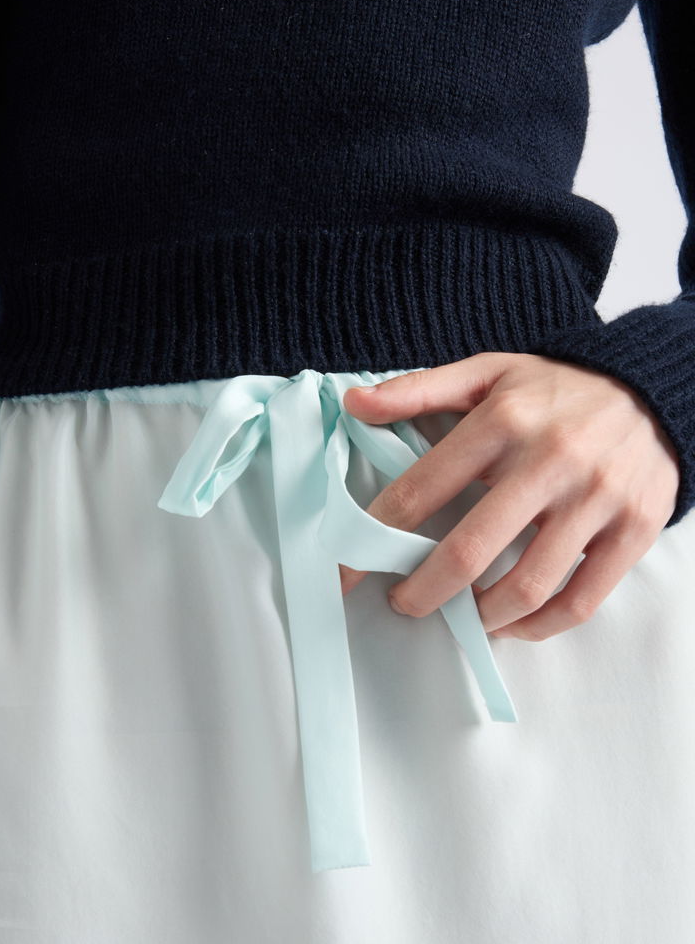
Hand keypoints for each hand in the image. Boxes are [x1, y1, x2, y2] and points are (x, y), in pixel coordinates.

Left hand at [339, 352, 680, 640]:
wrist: (652, 387)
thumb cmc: (556, 388)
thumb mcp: (487, 372)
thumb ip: (419, 390)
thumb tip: (353, 403)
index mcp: (503, 419)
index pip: (421, 489)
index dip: (373, 536)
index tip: (346, 569)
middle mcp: (550, 459)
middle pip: (469, 551)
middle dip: (421, 592)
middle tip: (402, 602)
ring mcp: (596, 498)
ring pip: (527, 586)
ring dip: (480, 616)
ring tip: (459, 613)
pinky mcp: (634, 529)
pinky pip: (581, 601)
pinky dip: (537, 627)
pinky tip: (511, 622)